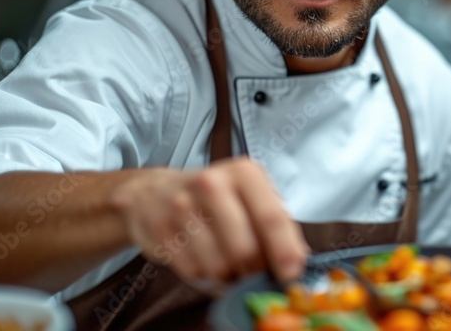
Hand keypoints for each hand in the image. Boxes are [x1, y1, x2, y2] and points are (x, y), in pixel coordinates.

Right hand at [109, 158, 309, 285]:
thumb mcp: (249, 196)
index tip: (291, 274)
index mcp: (244, 173)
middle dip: (254, 270)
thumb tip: (296, 261)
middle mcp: (211, 184)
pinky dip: (205, 277)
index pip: (271, 217)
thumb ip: (275, 223)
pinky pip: (194, 272)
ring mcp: (181, 207)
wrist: (153, 192)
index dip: (285, 251)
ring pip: (219, 265)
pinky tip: (205, 262)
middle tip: (255, 273)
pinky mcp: (160, 231)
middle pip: (245, 248)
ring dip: (230, 277)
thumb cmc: (214, 197)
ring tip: (230, 266)